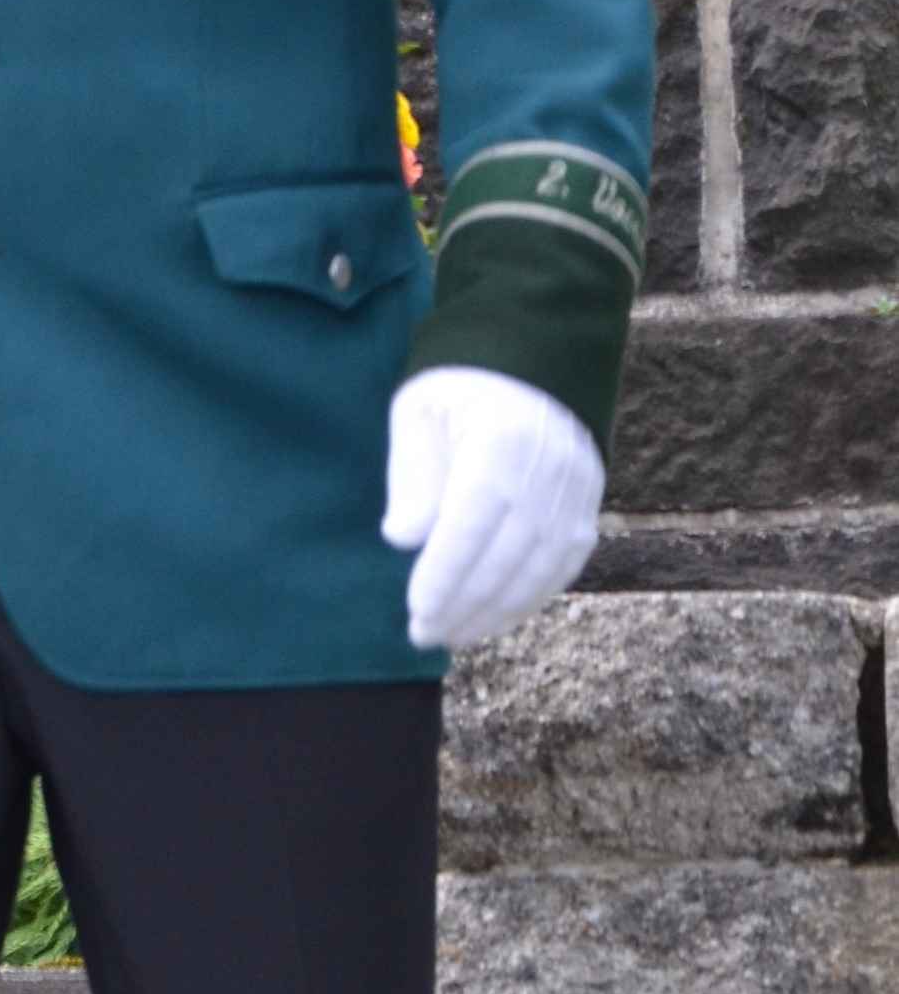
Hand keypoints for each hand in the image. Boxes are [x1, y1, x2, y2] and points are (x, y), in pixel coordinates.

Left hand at [382, 366, 603, 652]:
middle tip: (423, 635)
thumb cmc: (461, 386)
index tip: (416, 611)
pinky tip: (495, 617)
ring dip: (495, 612)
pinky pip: (563, 566)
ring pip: (538, 570)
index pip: (471, 522)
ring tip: (453, 635)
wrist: (533, 357)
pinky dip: (529, 598)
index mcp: (502, 439)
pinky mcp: (589, 506)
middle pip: (506, 555)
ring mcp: (577, 491)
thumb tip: (403, 538)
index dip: (445, 574)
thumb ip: (412, 474)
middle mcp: (549, 470)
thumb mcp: (420, 411)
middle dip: (463, 605)